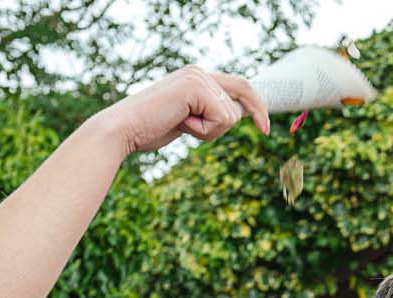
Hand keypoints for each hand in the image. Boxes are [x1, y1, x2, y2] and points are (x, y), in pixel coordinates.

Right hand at [90, 65, 271, 156]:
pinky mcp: (196, 87)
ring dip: (211, 131)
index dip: (256, 103)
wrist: (125, 130)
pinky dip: (204, 131)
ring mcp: (198, 77)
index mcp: (197, 77)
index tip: (266, 125)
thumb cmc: (151, 128)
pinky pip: (221, 119)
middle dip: (256, 113)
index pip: (237, 85)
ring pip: (230, 114)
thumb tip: (236, 113)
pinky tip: (181, 124)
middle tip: (267, 130)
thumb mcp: (187, 119)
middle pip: (243, 94)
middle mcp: (199, 72)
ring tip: (183, 126)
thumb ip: (208, 112)